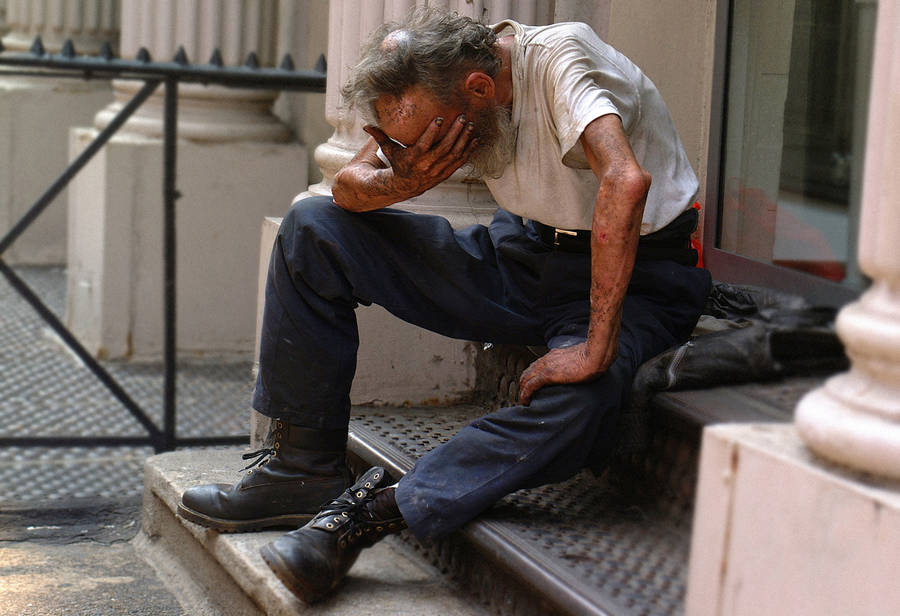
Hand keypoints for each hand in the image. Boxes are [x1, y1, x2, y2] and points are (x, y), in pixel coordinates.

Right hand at [363, 114, 477, 198]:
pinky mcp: (446, 173)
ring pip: (454, 155)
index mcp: (413, 158)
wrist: (405, 185)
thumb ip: (380, 136)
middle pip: (444, 148)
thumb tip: (366, 125)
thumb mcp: (389, 150)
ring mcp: (438, 171)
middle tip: (463, 118)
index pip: (424, 144)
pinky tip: (475, 139)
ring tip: (471, 126)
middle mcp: (427, 165)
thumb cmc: (397, 163)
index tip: (440, 118)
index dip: (432, 132)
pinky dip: (469, 151)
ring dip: (464, 140)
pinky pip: (460, 162)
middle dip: (455, 132)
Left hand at [518, 335, 618, 404]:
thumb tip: (579, 368)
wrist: (596, 355)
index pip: (537, 365)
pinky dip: (525, 394)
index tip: (531, 385)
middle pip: (528, 371)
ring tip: (524, 400)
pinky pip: (530, 386)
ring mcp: (546, 366)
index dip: (531, 376)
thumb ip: (574, 362)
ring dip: (523, 390)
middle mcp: (547, 359)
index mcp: (555, 355)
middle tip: (525, 395)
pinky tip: (525, 401)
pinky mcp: (548, 375)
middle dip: (524, 384)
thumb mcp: (580, 357)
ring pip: (526, 378)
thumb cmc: (594, 356)